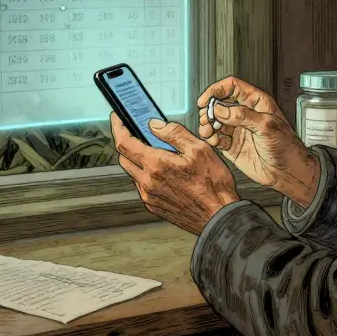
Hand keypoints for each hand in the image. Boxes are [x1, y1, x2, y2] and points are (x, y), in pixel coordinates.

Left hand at [110, 112, 240, 234]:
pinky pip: (142, 186)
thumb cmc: (213, 185)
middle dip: (127, 142)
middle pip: (124, 157)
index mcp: (156, 165)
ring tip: (157, 152)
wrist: (218, 217)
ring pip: (133, 172)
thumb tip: (155, 125)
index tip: (118, 118)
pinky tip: (164, 171)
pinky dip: (146, 174)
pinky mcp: (154, 206)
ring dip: (138, 159)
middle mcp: (147, 182)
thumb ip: (174, 133)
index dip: (118, 127)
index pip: (124, 143)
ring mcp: (149, 196)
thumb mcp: (199, 149)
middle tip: (139, 133)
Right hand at [196, 76, 320, 206]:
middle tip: (207, 118)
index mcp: (256, 102)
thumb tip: (220, 109)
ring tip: (207, 130)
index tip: (205, 99)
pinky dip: (211, 138)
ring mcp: (237, 129)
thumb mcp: (266, 126)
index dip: (217, 90)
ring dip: (207, 124)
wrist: (287, 171)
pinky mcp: (232, 145)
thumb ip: (242, 116)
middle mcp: (245, 114)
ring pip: (215, 121)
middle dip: (210, 109)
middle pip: (219, 103)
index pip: (232, 87)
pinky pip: (216, 138)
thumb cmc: (287, 147)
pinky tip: (213, 140)